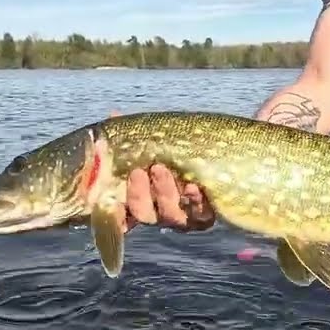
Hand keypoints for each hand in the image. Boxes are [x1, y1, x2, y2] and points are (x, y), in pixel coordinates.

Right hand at [100, 110, 216, 233]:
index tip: (110, 195)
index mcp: (142, 199)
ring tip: (160, 168)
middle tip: (137, 172)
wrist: (218, 159)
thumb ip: (134, 134)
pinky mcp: (205, 214)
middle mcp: (160, 212)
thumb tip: (113, 114)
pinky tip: (192, 186)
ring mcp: (182, 215)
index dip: (114, 210)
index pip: (122, 212)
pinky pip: (200, 213)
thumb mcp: (155, 141)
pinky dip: (195, 201)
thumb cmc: (178, 151)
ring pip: (169, 214)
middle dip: (138, 194)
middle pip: (144, 214)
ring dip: (163, 192)